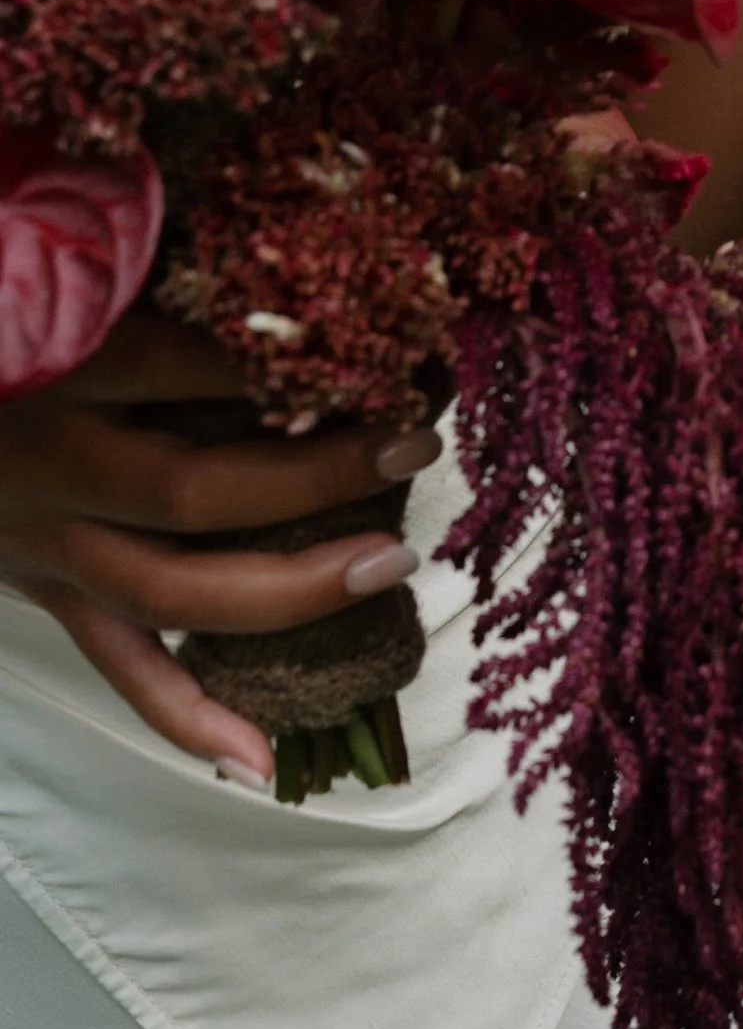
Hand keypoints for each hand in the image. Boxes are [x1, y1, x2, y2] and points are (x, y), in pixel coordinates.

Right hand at [0, 309, 436, 783]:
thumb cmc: (18, 324)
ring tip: (393, 561)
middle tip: (416, 443)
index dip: (294, 359)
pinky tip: (265, 762)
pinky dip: (192, 721)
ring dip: (292, 588)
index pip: (193, 365)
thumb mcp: (82, 283)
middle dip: (320, 475)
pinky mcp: (50, 596)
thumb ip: (170, 273)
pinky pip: (125, 671)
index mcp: (64, 369)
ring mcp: (49, 546)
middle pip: (198, 490)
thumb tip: (306, 266)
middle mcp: (56, 466)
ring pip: (174, 589)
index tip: (388, 341)